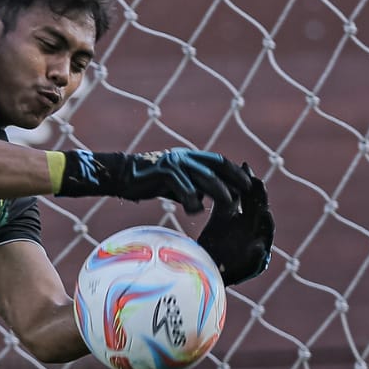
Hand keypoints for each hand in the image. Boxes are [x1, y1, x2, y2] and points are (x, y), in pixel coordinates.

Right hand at [57, 148, 249, 213]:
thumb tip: (203, 198)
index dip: (234, 172)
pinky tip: (196, 212)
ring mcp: (175, 162)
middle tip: (246, 196)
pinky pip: (185, 188)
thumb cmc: (147, 182)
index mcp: (189, 156)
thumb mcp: (173, 182)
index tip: (248, 185)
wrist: (120, 176)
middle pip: (217, 167)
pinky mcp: (164, 172)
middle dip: (234, 180)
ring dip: (219, 192)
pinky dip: (193, 201)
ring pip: (205, 177)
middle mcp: (184, 156)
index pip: (219, 162)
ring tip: (229, 207)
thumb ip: (189, 186)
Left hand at [197, 163, 274, 284]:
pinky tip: (257, 247)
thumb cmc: (215, 245)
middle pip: (260, 210)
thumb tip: (221, 177)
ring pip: (265, 233)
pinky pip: (258, 260)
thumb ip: (224, 203)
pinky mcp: (252, 266)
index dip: (249, 182)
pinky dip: (258, 254)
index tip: (245, 166)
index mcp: (246, 219)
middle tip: (257, 182)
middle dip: (260, 198)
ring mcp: (256, 247)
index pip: (251, 197)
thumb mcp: (219, 220)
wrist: (210, 271)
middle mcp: (254, 231)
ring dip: (266, 224)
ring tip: (264, 213)